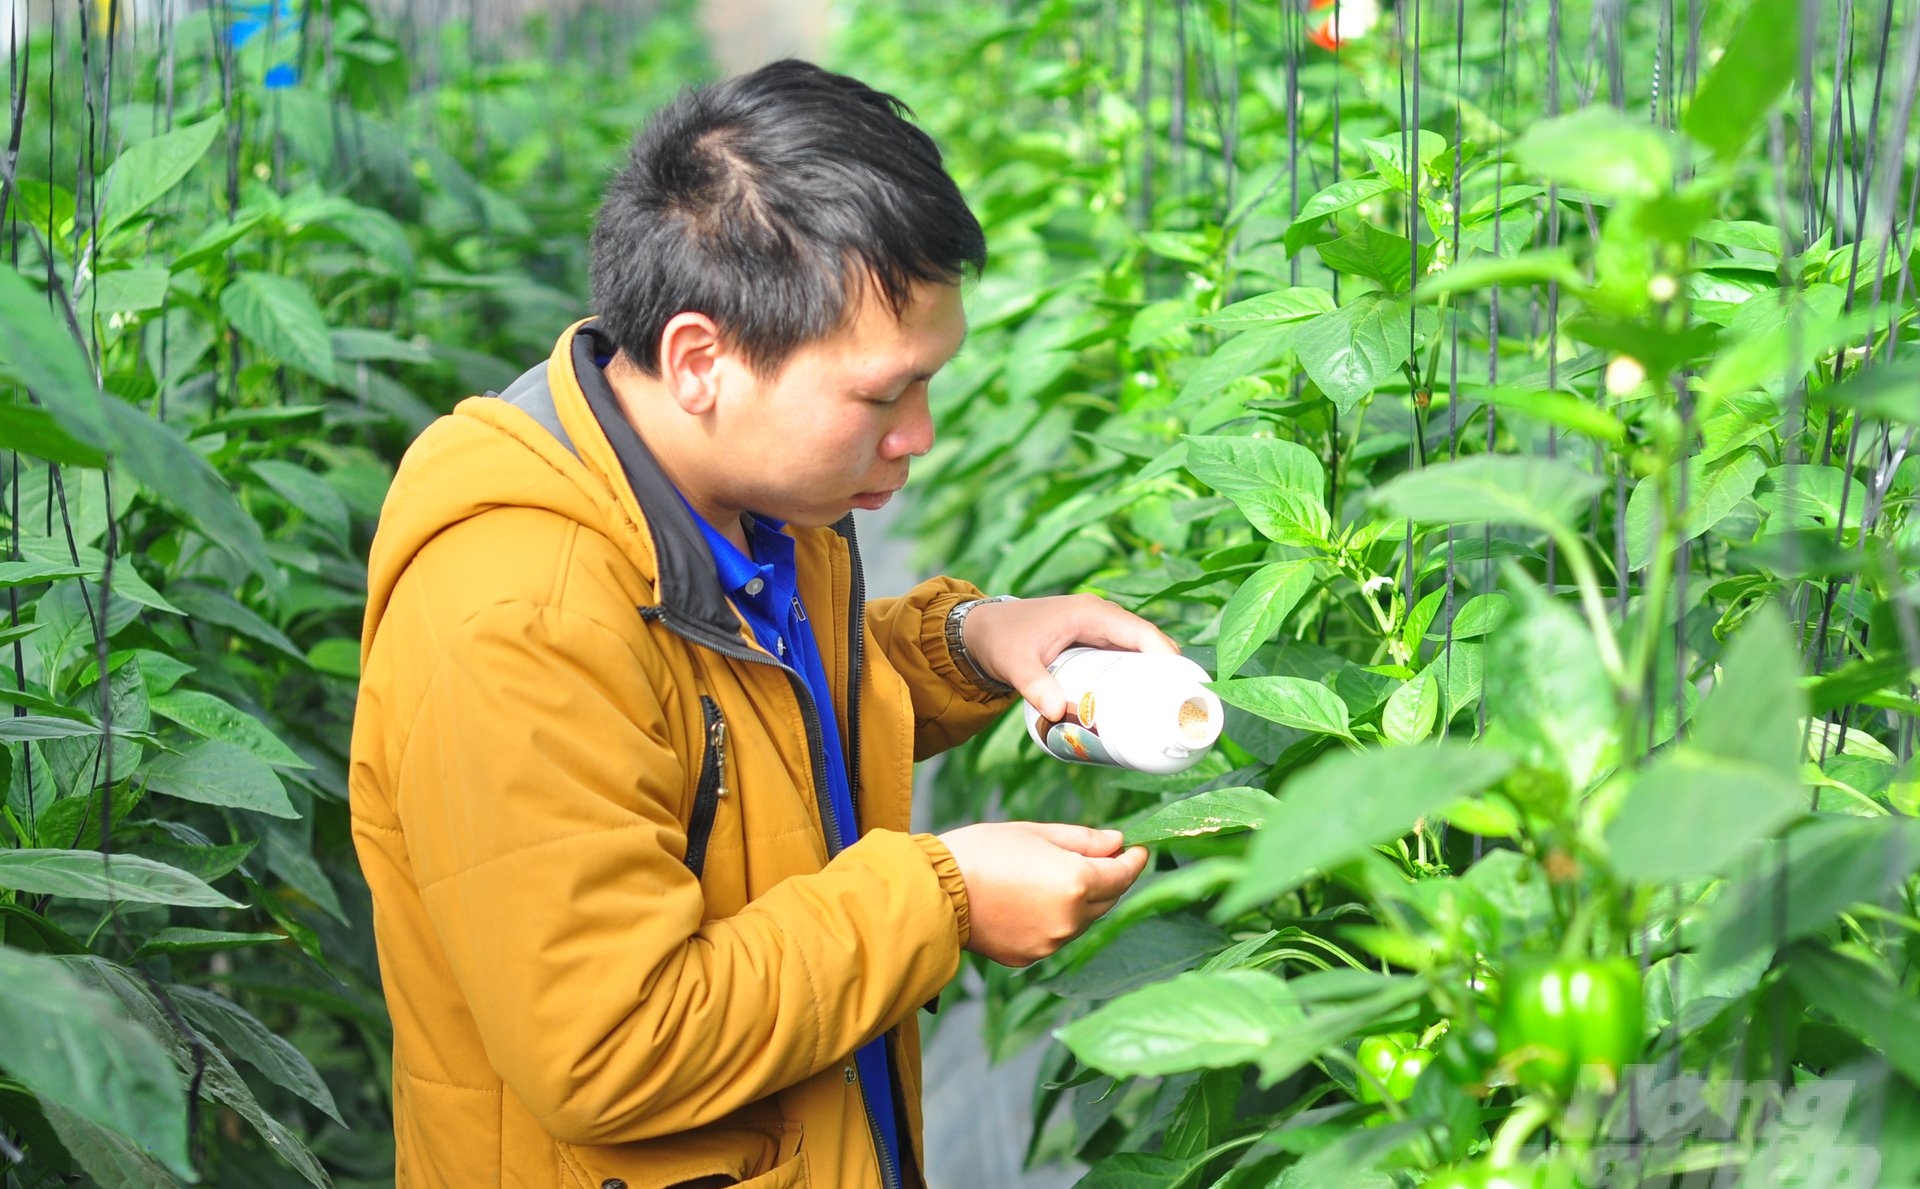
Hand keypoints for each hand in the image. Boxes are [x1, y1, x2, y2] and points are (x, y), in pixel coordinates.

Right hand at [936, 821, 1148, 967]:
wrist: (936, 891)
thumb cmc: (982, 852)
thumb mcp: (1036, 833)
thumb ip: (1084, 840)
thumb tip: (1117, 842)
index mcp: (1076, 882)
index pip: (1123, 874)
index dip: (1134, 860)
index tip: (1138, 850)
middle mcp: (1070, 918)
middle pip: (1108, 900)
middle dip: (1109, 879)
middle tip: (1102, 859)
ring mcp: (1051, 942)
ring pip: (1082, 920)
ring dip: (1080, 901)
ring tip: (1052, 878)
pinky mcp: (1031, 957)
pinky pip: (1056, 936)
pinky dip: (1055, 919)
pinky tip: (1031, 901)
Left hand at [963, 593, 1178, 719]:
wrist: (982, 631)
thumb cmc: (1000, 640)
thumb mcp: (1015, 663)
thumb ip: (1034, 685)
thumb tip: (1058, 712)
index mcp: (1091, 613)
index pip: (1141, 632)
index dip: (1166, 657)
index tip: (1185, 686)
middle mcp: (1101, 617)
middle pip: (1148, 643)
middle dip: (1168, 672)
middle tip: (1182, 709)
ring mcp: (1099, 629)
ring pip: (1138, 651)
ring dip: (1155, 675)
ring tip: (1171, 711)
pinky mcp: (1093, 643)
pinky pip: (1125, 657)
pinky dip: (1138, 675)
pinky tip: (1145, 702)